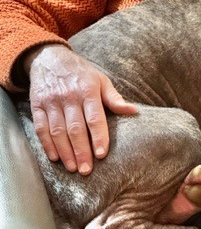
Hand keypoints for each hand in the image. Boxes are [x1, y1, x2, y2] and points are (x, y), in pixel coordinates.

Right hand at [25, 44, 136, 174]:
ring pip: (57, 131)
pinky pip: (41, 128)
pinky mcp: (37, 105)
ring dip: (65, 152)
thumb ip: (115, 99)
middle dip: (81, 151)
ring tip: (73, 168)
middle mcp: (68, 97)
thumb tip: (134, 111)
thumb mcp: (101, 80)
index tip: (102, 154)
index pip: (94, 118)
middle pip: (75, 128)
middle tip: (86, 170)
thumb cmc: (82, 74)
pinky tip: (56, 158)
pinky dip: (47, 145)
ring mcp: (51, 101)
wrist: (50, 58)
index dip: (98, 137)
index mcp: (87, 90)